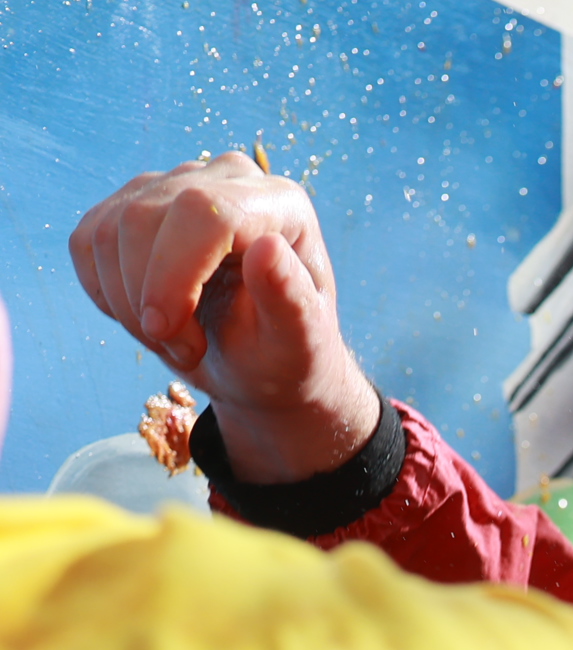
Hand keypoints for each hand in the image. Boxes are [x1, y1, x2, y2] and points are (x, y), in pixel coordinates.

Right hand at [69, 151, 379, 482]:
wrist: (262, 362)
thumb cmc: (288, 354)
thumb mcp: (300, 343)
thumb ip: (291, 300)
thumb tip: (268, 248)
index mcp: (281, 204)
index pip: (207, 211)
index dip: (173, 273)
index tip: (165, 330)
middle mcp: (228, 178)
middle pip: (145, 218)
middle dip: (148, 299)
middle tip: (185, 351)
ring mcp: (175, 184)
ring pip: (109, 231)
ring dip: (127, 305)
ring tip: (173, 341)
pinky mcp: (132, 204)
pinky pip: (87, 242)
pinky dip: (106, 294)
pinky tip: (147, 320)